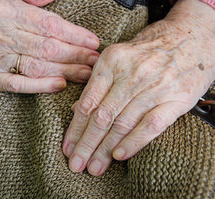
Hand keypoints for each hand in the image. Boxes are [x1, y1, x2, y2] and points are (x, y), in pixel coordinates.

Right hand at [0, 0, 98, 92]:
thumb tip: (53, 1)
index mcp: (5, 9)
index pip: (50, 25)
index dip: (75, 35)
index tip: (93, 42)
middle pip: (48, 48)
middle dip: (77, 56)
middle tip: (96, 62)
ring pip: (37, 67)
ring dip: (66, 72)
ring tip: (86, 75)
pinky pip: (16, 84)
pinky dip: (40, 86)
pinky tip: (59, 85)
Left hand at [62, 0, 214, 175]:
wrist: (189, 38)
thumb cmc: (147, 52)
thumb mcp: (118, 59)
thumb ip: (98, 84)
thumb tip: (77, 110)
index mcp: (111, 62)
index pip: (88, 103)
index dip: (75, 129)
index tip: (67, 148)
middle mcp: (131, 74)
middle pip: (102, 117)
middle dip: (86, 144)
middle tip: (76, 164)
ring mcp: (154, 87)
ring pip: (123, 124)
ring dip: (105, 149)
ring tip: (94, 167)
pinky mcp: (175, 99)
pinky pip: (151, 125)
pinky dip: (133, 142)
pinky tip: (119, 156)